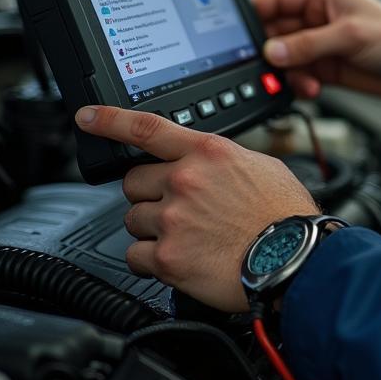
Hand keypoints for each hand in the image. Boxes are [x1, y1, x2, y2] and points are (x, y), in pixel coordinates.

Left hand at [75, 105, 319, 311]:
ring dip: (152, 229)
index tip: (86, 117)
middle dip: (149, 194)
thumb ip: (221, 160)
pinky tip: (180, 260)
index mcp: (208, 152)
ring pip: (133, 220)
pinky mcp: (167, 257)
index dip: (109, 120)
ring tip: (189, 238)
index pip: (146, 128)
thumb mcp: (260, 165)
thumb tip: (205, 164)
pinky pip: (135, 257)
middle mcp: (185, 180)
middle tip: (177, 208)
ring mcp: (172, 218)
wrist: (294, 257)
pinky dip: (151, 262)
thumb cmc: (285, 215)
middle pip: (133, 182)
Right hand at [252, 0, 380, 99]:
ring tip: (302, 81)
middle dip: (267, 52)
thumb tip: (272, 51)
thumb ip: (309, 44)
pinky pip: (297, 75)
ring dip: (285, 72)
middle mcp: (314, 18)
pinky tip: (311, 89)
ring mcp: (317, 44)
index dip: (251, 14)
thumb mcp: (351, 36)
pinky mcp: (323, 67)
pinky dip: (298, 84)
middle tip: (265, 68)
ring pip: (282, 58)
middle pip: (272, 32)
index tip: (232, 33)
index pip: (274, 0)